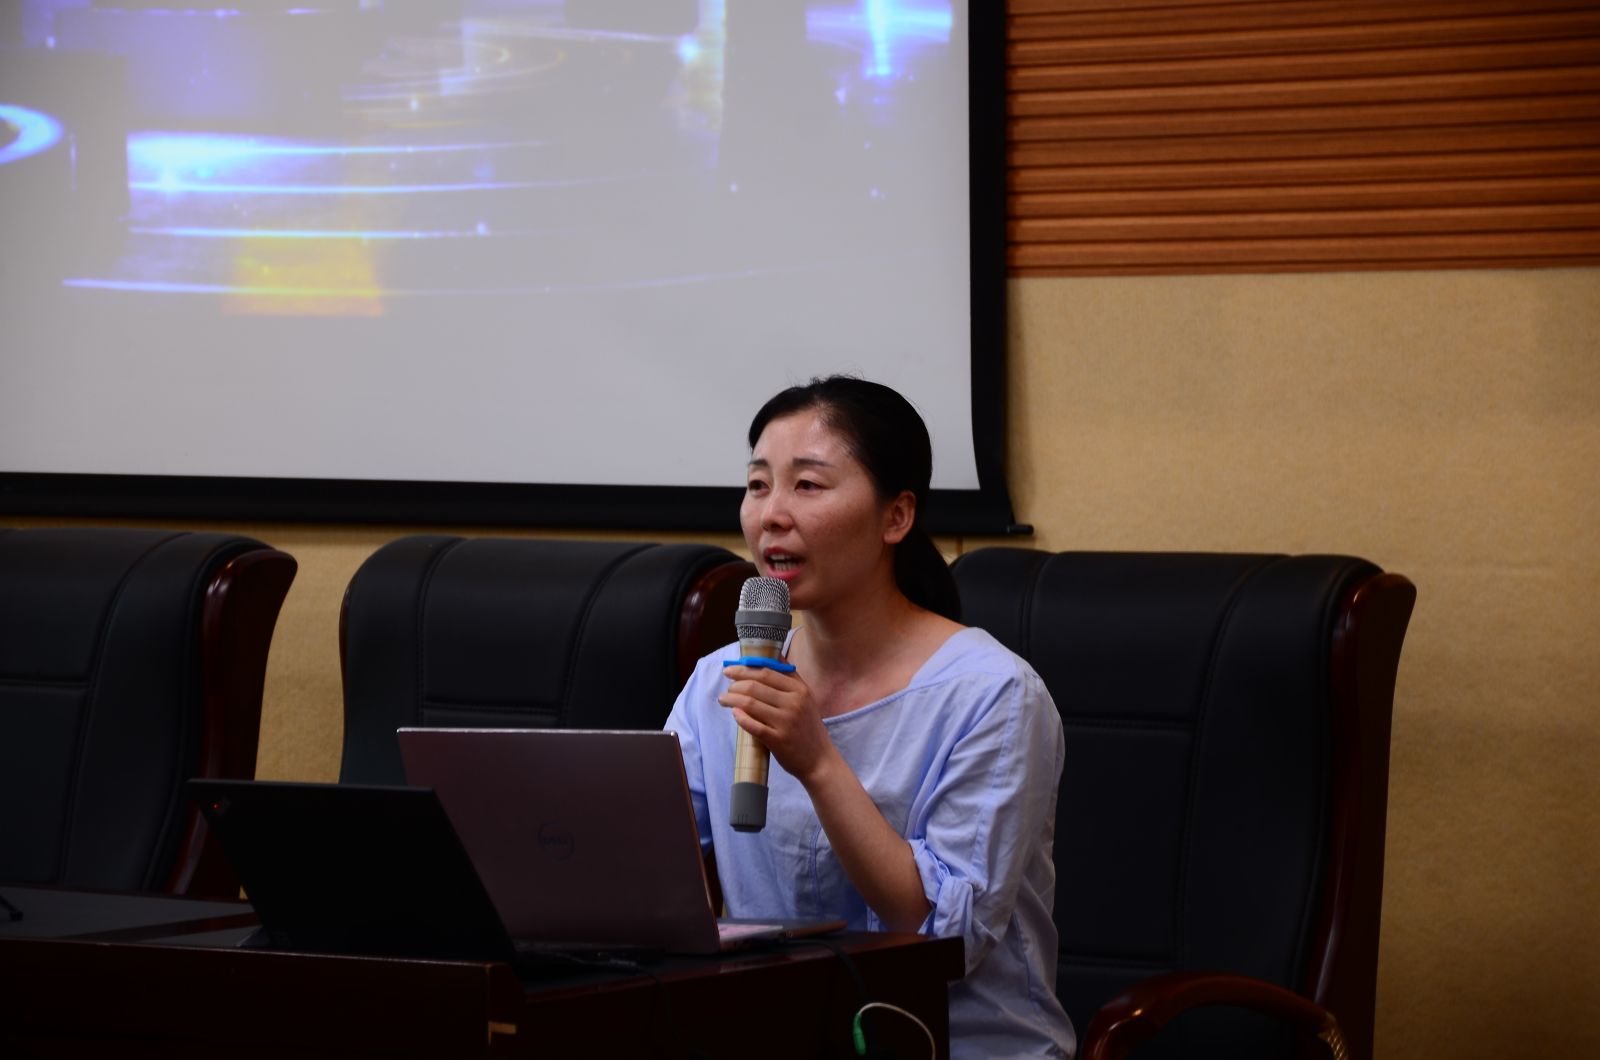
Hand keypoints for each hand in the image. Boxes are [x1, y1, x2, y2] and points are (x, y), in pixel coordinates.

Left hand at [718, 665, 837, 784]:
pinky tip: (734, 714)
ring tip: (724, 700)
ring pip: (750, 704)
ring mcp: (786, 722)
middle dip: (735, 685)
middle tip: (727, 689)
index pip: (766, 672)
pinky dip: (740, 718)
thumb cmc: (808, 727)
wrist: (819, 759)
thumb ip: (791, 677)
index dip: (744, 669)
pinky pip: (753, 725)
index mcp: (800, 690)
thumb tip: (775, 655)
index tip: (730, 670)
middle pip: (755, 686)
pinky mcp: (778, 740)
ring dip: (731, 700)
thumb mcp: (806, 698)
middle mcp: (794, 703)